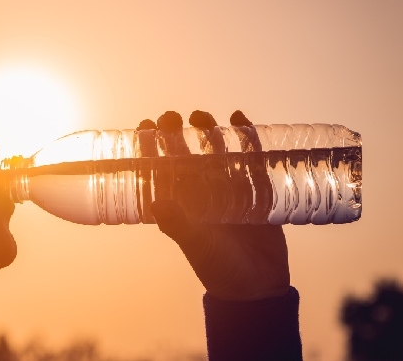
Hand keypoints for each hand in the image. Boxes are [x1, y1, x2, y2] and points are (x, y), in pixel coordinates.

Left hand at [143, 110, 289, 300]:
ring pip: (214, 150)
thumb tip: (156, 202)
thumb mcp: (196, 245)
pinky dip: (246, 136)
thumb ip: (179, 225)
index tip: (144, 125)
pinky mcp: (256, 188)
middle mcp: (200, 192)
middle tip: (171, 116)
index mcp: (180, 203)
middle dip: (176, 132)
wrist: (258, 285)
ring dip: (207, 130)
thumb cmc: (219, 268)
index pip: (159, 168)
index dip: (149, 146)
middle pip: (185, 153)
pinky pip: (250, 157)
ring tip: (200, 116)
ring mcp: (228, 188)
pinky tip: (239, 118)